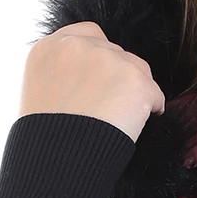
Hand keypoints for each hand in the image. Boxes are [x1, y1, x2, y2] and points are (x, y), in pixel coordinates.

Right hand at [19, 21, 165, 143]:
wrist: (58, 162)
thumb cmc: (47, 138)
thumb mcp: (42, 92)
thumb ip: (64, 72)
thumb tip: (94, 78)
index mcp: (50, 48)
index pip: (89, 35)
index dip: (100, 59)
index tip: (101, 81)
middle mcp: (78, 47)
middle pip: (117, 53)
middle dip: (118, 78)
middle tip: (108, 109)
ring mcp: (108, 60)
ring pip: (138, 70)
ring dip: (134, 93)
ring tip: (117, 120)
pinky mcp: (135, 80)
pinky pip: (154, 93)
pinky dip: (150, 110)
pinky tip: (132, 126)